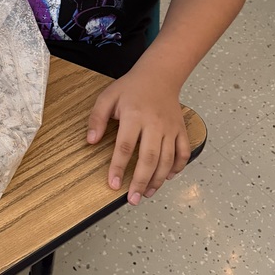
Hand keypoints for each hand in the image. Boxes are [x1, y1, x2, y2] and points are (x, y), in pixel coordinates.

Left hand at [86, 67, 190, 205]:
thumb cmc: (131, 88)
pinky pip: (183, 152)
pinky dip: (178, 167)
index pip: (125, 146)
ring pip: (167, 159)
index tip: (113, 184)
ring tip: (147, 193)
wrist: (160, 75)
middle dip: (140, 181)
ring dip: (158, 179)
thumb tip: (91, 140)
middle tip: (132, 199)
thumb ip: (97, 118)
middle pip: (149, 158)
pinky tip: (167, 177)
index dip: (118, 167)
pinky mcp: (181, 130)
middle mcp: (155, 123)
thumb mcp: (108, 97)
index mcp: (134, 115)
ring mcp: (170, 128)